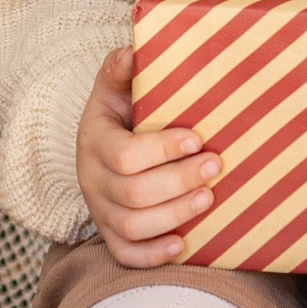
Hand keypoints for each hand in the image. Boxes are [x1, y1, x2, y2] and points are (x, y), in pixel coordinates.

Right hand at [76, 44, 219, 267]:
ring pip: (131, 226)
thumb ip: (120, 69)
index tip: (196, 138)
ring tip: (209, 199)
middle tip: (215, 166)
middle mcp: (91, 179)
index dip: (161, 150)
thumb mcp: (115, 86)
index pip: (124, 155)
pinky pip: (125, 254)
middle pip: (132, 194)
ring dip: (174, 215)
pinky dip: (153, 255)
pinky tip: (182, 245)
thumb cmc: (121, 112)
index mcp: (93, 140)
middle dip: (178, 182)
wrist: (102, 145)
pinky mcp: (110, 234)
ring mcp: (99, 210)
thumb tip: (131, 53)